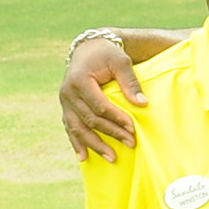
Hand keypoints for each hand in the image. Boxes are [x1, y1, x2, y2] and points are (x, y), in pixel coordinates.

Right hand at [62, 37, 146, 161]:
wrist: (88, 50)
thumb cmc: (107, 55)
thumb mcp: (121, 62)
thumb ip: (130, 82)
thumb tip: (143, 104)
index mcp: (79, 81)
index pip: (99, 105)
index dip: (116, 118)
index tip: (132, 128)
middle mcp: (68, 93)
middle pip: (90, 119)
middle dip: (111, 133)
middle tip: (130, 143)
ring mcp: (65, 102)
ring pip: (78, 128)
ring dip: (94, 145)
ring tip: (112, 158)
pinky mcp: (66, 108)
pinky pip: (70, 128)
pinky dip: (76, 143)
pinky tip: (83, 157)